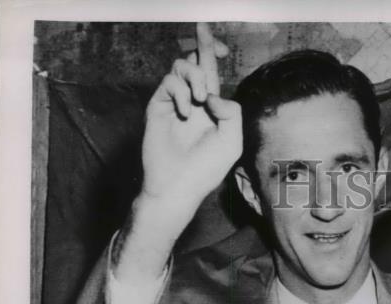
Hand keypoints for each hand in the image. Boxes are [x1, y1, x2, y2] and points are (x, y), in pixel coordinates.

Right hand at [140, 23, 241, 220]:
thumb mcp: (232, 142)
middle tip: (205, 31)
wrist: (179, 185)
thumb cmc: (207, 169)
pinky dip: (181, 93)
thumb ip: (231, 112)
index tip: (222, 45)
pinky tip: (187, 112)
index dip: (214, 54)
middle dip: (203, 44)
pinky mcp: (157, 106)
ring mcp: (174, 102)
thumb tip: (212, 94)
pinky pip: (169, 83)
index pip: (212, 73)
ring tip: (202, 99)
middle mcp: (193, 101)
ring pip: (181, 67)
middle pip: (195, 62)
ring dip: (195, 75)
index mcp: (212, 108)